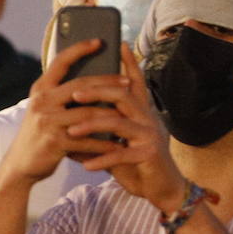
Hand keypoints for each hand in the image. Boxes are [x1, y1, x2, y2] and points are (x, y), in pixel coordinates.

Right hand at [0, 40, 127, 186]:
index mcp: (41, 89)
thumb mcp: (45, 108)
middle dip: (108, 82)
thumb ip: (61, 95)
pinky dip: (104, 144)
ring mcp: (47, 121)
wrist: (21, 164)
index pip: (60, 61)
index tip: (99, 41)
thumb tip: (93, 81)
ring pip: (87, 113)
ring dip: (111, 115)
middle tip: (127, 82)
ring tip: (129, 115)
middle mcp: (42, 101)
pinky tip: (118, 145)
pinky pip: (86, 140)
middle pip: (81, 85)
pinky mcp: (55, 142)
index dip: (80, 49)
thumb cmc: (40, 133)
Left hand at [66, 43, 188, 211]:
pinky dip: (101, 159)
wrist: (163, 190)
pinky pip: (121, 154)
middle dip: (96, 91)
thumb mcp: (118, 145)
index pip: (134, 82)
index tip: (117, 43)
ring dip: (92, 126)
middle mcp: (148, 119)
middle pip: (122, 95)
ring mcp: (150, 135)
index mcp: (141, 112)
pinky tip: (85, 164)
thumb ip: (101, 133)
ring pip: (118, 123)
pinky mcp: (149, 155)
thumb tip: (70, 126)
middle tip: (73, 93)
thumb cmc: (138, 165)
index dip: (128, 62)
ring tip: (71, 132)